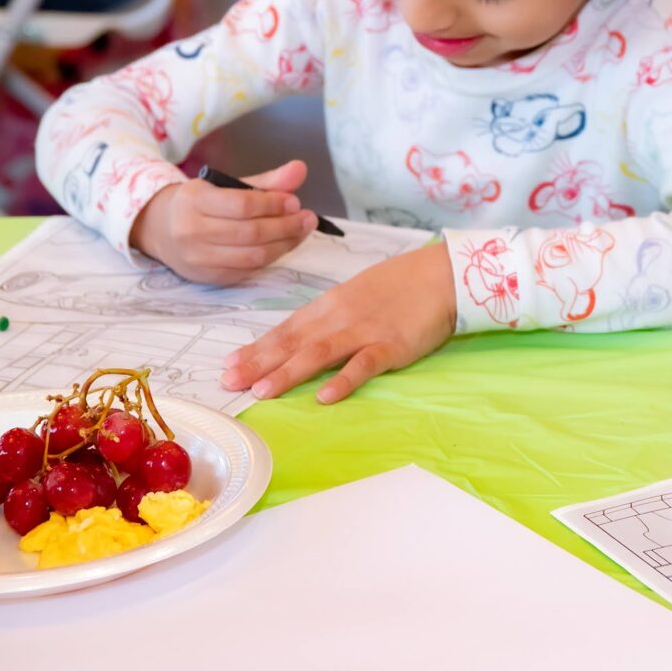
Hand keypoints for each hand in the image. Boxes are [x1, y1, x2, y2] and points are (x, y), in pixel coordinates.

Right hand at [129, 159, 318, 283]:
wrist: (164, 230)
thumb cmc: (201, 204)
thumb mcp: (226, 185)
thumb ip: (264, 181)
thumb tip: (300, 169)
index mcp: (194, 200)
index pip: (242, 205)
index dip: (273, 204)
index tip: (294, 201)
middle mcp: (192, 231)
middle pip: (250, 233)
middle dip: (286, 226)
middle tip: (307, 218)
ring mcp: (199, 258)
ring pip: (253, 256)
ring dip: (284, 244)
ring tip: (301, 231)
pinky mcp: (209, 277)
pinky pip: (248, 270)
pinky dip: (271, 258)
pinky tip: (283, 245)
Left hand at [220, 243, 455, 403]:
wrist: (442, 274)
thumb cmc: (400, 284)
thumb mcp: (356, 293)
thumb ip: (329, 316)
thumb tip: (301, 337)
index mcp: (329, 305)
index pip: (286, 329)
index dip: (257, 348)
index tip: (229, 365)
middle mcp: (339, 317)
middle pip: (293, 343)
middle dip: (259, 363)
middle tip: (228, 382)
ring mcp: (364, 332)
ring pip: (319, 354)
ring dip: (288, 373)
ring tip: (262, 391)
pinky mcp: (391, 346)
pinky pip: (363, 365)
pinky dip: (343, 380)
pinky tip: (324, 396)